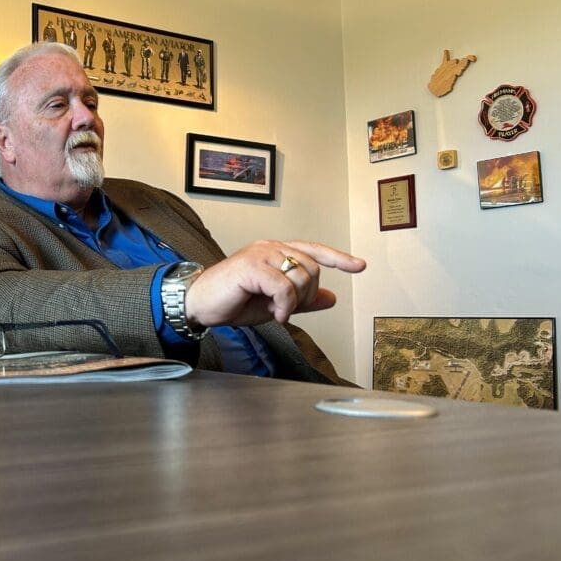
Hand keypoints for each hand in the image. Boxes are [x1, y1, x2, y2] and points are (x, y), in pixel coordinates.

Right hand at [183, 240, 365, 328]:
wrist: (200, 305)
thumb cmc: (233, 301)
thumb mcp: (274, 304)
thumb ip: (302, 299)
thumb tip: (331, 298)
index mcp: (276, 251)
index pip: (314, 250)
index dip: (339, 258)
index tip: (360, 266)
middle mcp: (269, 247)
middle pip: (312, 266)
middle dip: (307, 294)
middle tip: (288, 309)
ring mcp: (260, 254)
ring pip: (300, 275)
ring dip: (295, 302)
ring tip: (277, 311)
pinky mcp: (251, 267)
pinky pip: (283, 287)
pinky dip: (285, 306)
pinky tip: (275, 313)